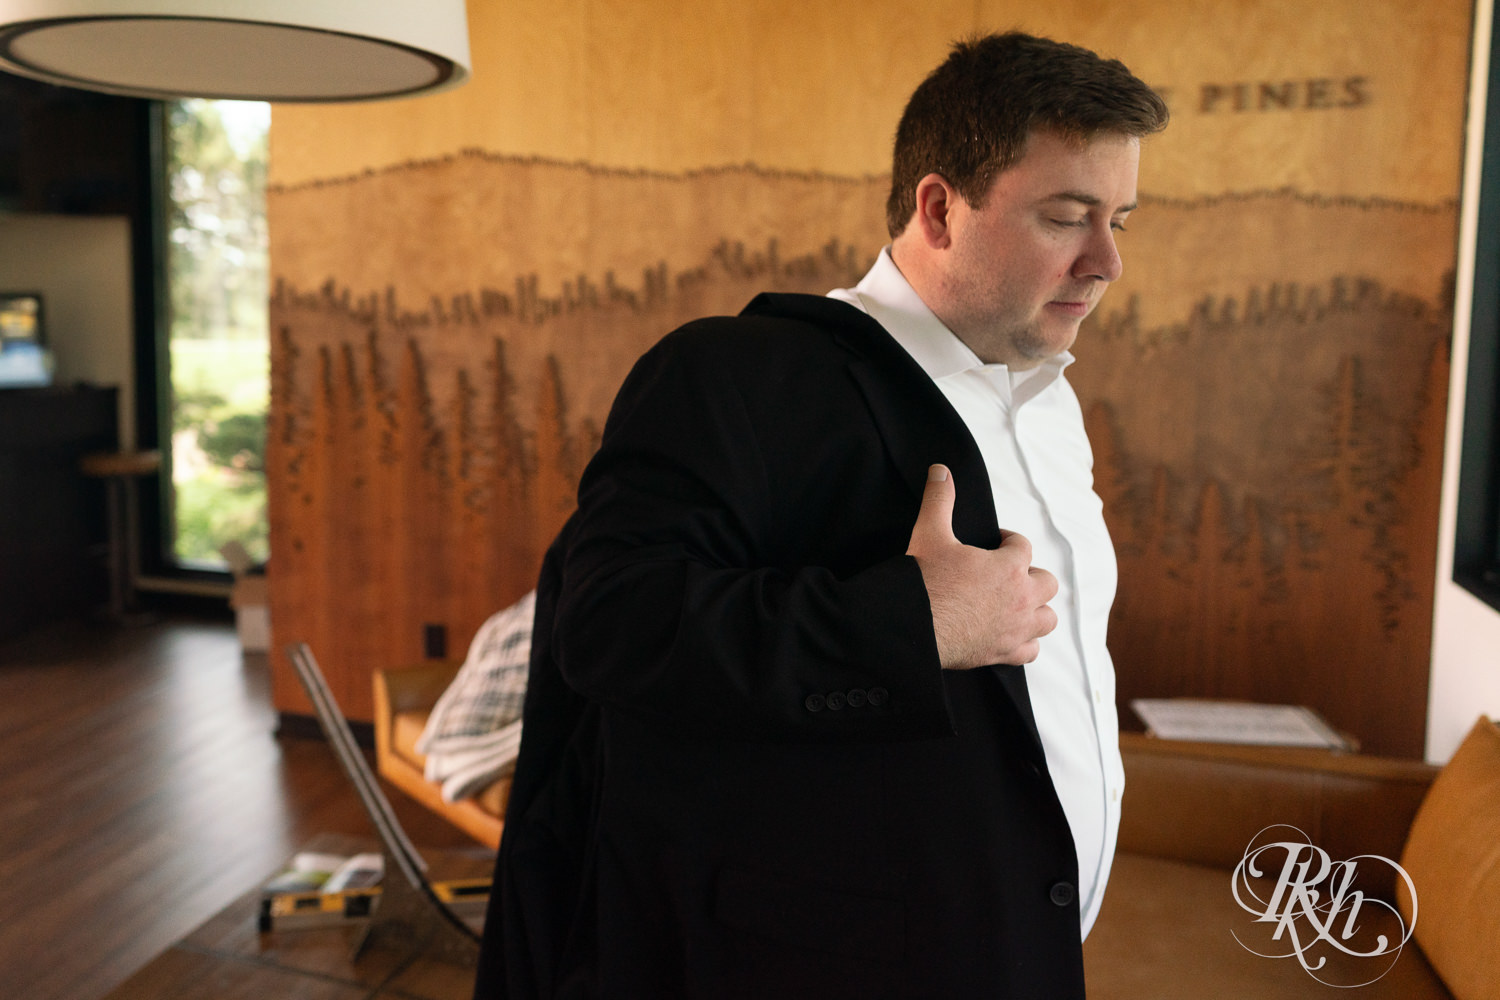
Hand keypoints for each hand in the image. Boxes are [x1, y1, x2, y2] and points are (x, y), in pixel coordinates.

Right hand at [906, 464, 1058, 668]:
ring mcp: (1016, 628)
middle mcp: (1021, 598)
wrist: (914, 626)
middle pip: (1046, 582)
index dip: (1010, 542)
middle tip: (1009, 575)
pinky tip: (1011, 635)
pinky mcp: (1004, 653)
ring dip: (1037, 609)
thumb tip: (940, 471)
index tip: (997, 544)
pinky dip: (1026, 643)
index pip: (1023, 547)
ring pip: (1047, 618)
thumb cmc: (924, 581)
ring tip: (1017, 604)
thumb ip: (939, 500)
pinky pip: (1031, 650)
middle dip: (1031, 576)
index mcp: (1009, 566)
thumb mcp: (929, 533)